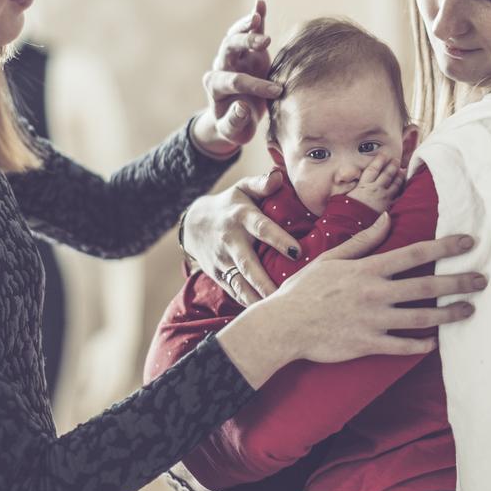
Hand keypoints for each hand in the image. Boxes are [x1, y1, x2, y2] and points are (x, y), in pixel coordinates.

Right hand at [182, 170, 301, 305]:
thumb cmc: (231, 204)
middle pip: (248, 265)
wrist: (194, 224)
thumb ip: (261, 183)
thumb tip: (278, 176)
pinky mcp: (219, 275)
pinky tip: (265, 314)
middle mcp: (231, 240)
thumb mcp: (243, 188)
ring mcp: (223, 261)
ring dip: (257, 299)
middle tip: (287, 295)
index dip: (279, 239)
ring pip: (240, 284)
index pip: (262, 228)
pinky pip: (234, 292)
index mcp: (241, 217)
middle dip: (266, 282)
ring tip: (277, 311)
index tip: (297, 252)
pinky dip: (248, 303)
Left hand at [191, 0, 282, 156]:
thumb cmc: (235, 127)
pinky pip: (249, 31)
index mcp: (215, 86)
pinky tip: (260, 2)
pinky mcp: (248, 52)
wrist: (236, 119)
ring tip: (257, 19)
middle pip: (229, 49)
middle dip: (245, 44)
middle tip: (265, 43)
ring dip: (247, 27)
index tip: (276, 92)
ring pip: (236, 36)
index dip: (255, 85)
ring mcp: (235, 57)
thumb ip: (234, 122)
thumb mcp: (233, 132)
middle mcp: (222, 66)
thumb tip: (240, 107)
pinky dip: (255, 17)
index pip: (234, 80)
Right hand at [215, 218, 484, 386]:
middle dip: (459, 283)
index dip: (445, 247)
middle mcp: (376, 294)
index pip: (415, 254)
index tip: (468, 242)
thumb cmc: (305, 289)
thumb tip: (387, 217)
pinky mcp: (368, 344)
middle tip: (483, 280)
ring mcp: (374, 321)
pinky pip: (403, 346)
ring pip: (421, 318)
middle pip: (427, 286)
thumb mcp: (333, 258)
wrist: (284, 325)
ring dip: (449, 314)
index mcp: (369, 269)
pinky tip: (435, 342)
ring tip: (470, 310)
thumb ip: (364, 240)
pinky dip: (421, 345)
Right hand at [345, 157, 403, 212]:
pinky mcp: (388, 207)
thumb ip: (349, 186)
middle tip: (396, 159)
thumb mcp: (343, 195)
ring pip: (394, 183)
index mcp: (364, 185)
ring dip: (399, 175)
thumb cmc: (345, 211)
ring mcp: (383, 198)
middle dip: (392, 165)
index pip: (373, 169)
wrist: (352, 225)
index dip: (379, 160)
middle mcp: (375, 189)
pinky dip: (401, 190)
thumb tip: (350, 179)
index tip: (384, 153)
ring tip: (402, 170)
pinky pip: (397, 196)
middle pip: (386, 174)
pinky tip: (404, 186)